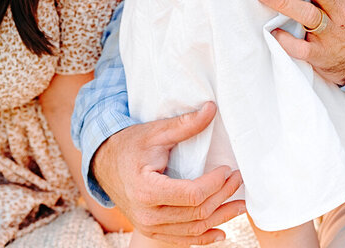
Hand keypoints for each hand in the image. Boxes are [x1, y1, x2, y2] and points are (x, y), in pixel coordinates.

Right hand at [90, 102, 245, 244]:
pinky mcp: (151, 231)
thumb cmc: (130, 145)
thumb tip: (212, 109)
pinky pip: (181, 240)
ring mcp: (148, 226)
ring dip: (220, 218)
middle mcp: (147, 214)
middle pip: (196, 213)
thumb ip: (185, 124)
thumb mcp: (156, 132)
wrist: (104, 164)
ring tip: (241, 206)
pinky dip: (204, 238)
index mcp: (147, 190)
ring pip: (193, 230)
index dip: (215, 183)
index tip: (228, 169)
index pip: (192, 194)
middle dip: (223, 196)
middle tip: (238, 180)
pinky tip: (222, 232)